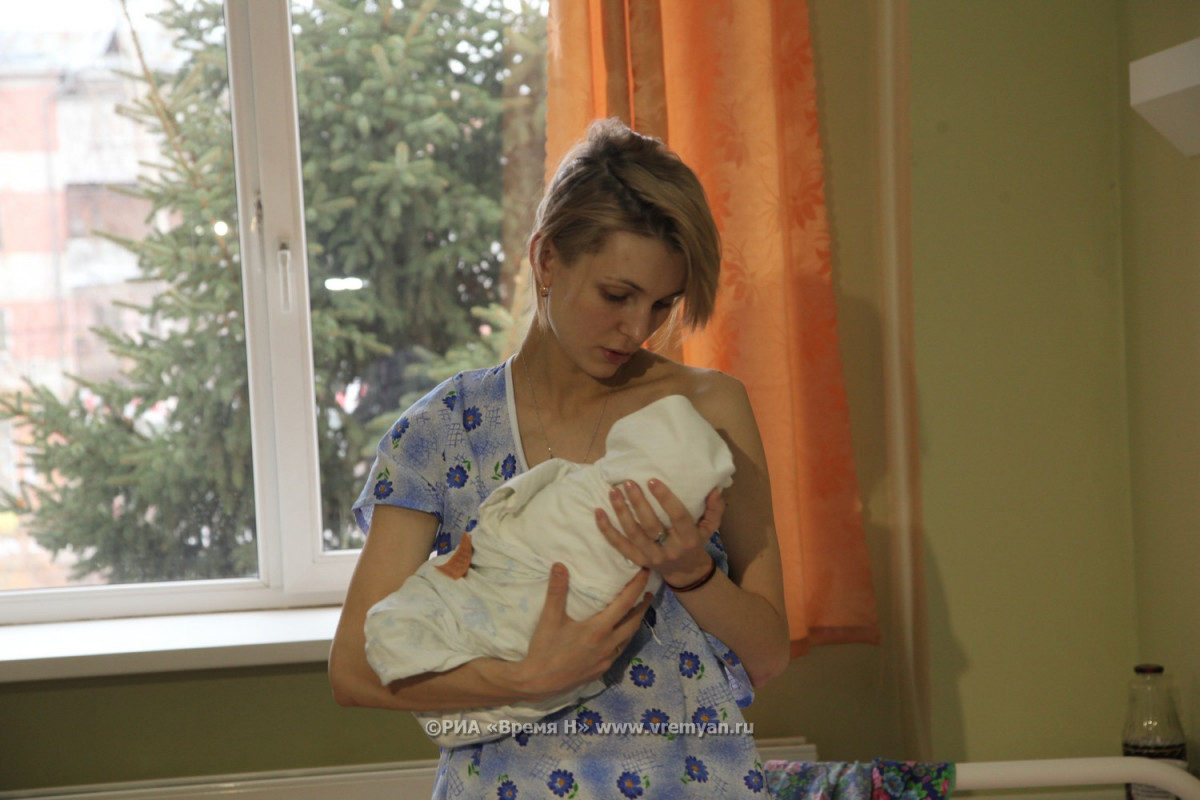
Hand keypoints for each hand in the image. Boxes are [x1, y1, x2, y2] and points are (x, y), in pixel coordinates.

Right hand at [516, 563, 651, 701]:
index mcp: (598, 629)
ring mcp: (606, 660)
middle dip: (643, 606)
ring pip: (628, 638)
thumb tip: (559, 565)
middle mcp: (608, 644)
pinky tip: (618, 637)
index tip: (645, 573)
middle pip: (633, 622)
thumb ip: (556, 591)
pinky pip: (619, 651)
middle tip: (649, 593)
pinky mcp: (600, 671)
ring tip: (637, 613)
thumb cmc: (545, 649)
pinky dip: (623, 639)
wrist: (539, 683)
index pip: (625, 603)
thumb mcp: (549, 618)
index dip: (637, 586)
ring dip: (635, 623)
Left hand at [595, 480, 723, 587]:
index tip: (652, 481)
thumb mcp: (710, 528)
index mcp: (688, 539)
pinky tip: (598, 513)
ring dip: (621, 512)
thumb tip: (715, 489)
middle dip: (638, 503)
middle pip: (650, 525)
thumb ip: (714, 509)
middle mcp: (669, 549)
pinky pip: (619, 545)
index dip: (665, 499)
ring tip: (613, 492)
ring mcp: (651, 556)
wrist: (686, 573)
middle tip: (628, 483)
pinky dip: (607, 530)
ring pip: (632, 534)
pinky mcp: (638, 560)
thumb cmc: (697, 543)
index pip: (677, 517)